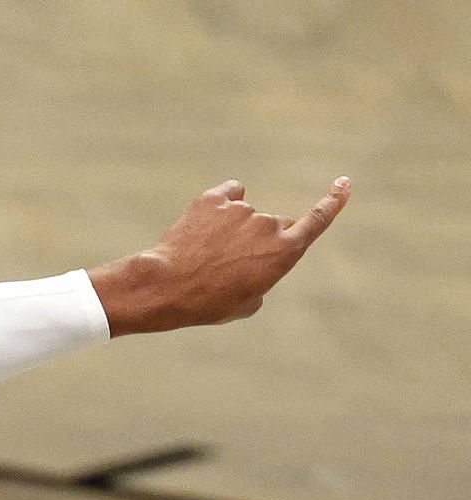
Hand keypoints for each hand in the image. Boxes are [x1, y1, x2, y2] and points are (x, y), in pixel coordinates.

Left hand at [91, 177, 351, 335]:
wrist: (166, 287)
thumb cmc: (207, 303)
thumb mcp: (245, 304)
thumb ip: (261, 279)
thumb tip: (253, 262)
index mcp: (284, 252)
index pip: (317, 222)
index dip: (333, 202)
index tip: (344, 183)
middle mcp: (269, 225)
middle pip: (274, 226)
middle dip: (258, 240)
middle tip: (228, 264)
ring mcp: (242, 210)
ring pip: (245, 213)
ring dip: (232, 227)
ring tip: (205, 253)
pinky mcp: (214, 199)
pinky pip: (227, 194)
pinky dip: (219, 205)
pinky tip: (202, 224)